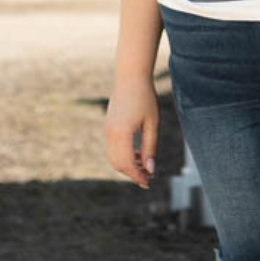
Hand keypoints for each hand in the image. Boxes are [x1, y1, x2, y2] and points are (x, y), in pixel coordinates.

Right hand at [104, 73, 159, 188]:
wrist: (130, 78)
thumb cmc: (145, 98)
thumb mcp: (152, 124)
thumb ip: (150, 147)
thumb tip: (150, 169)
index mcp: (121, 133)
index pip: (127, 164)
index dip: (137, 176)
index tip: (148, 183)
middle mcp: (110, 133)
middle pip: (118, 164)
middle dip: (132, 174)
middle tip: (148, 178)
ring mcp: (107, 130)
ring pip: (114, 157)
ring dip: (128, 165)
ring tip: (145, 166)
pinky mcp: (108, 127)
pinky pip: (113, 148)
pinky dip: (124, 156)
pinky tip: (138, 155)